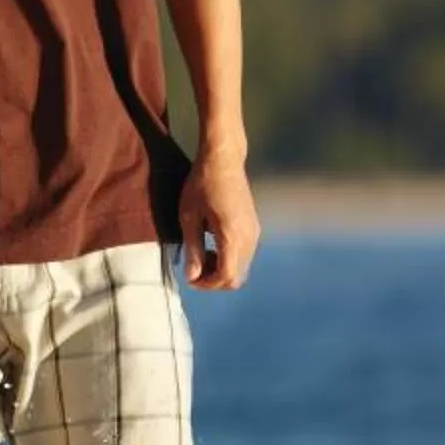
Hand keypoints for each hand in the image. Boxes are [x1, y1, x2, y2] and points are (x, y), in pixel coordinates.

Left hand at [177, 148, 258, 290]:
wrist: (224, 160)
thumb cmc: (202, 184)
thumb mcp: (189, 216)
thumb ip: (192, 248)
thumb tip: (192, 277)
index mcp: (232, 236)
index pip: (226, 277)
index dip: (207, 284)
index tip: (189, 278)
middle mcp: (249, 238)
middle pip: (237, 278)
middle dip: (214, 280)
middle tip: (194, 268)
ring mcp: (255, 233)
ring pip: (242, 268)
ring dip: (222, 270)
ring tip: (201, 254)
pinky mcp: (255, 227)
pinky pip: (245, 255)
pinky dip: (229, 259)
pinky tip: (213, 244)